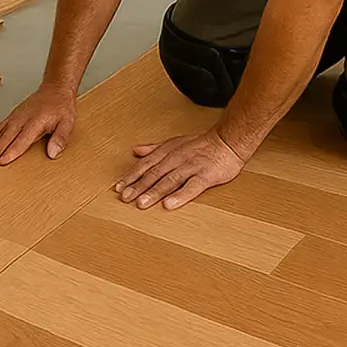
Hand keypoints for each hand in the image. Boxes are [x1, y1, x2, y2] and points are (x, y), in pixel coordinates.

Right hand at [0, 84, 76, 169]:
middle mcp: (20, 120)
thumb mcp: (68, 123)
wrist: (54, 90)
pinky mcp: (9, 118)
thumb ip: (60, 138)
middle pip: (4, 139)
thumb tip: (53, 153)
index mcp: (35, 122)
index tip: (1, 162)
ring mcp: (13, 119)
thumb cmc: (60, 107)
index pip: (21, 140)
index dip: (11, 152)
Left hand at [114, 128, 244, 209]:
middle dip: (138, 186)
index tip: (119, 187)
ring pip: (169, 180)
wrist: (228, 142)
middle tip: (124, 198)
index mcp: (168, 151)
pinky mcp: (206, 176)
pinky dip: (180, 195)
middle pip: (154, 173)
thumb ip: (154, 148)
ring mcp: (191, 167)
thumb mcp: (175, 142)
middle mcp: (177, 158)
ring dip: (154, 192)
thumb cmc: (201, 145)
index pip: (146, 164)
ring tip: (141, 204)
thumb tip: (136, 151)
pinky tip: (169, 205)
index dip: (131, 176)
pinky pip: (192, 186)